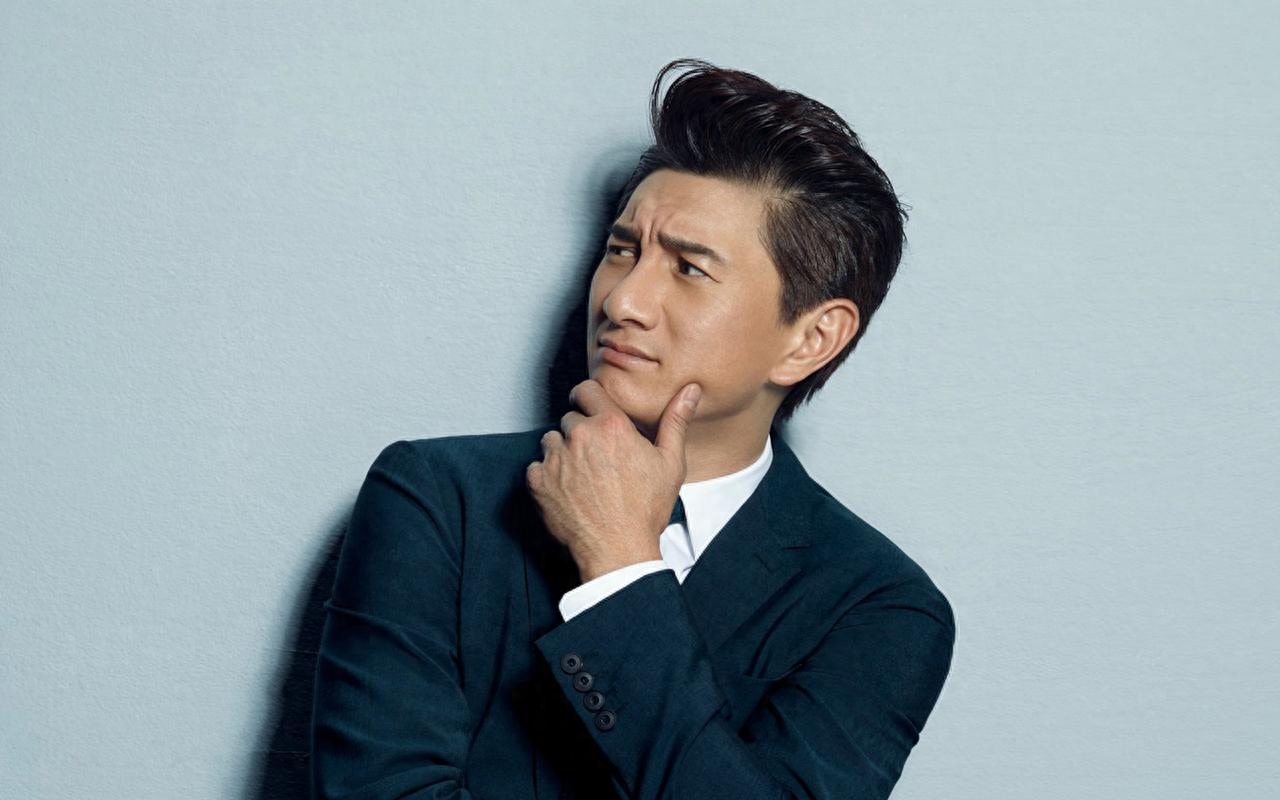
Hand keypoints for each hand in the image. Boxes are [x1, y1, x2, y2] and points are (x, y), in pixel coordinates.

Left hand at [526, 378, 701, 581]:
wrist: (618, 550)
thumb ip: (676, 421)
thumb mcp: (670, 463)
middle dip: (580, 432)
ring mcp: (556, 459)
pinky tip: (567, 491)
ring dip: (562, 452)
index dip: (589, 399)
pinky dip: (547, 476)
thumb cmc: (646, 510)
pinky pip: (536, 467)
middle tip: (596, 457)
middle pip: (570, 418)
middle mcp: (580, 436)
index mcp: (611, 425)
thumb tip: (690, 391)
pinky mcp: (538, 481)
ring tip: (582, 475)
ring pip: (551, 441)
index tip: (592, 411)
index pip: (586, 390)